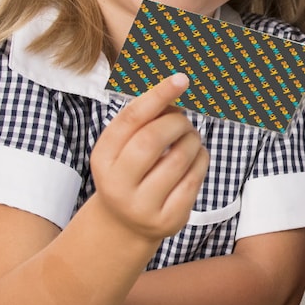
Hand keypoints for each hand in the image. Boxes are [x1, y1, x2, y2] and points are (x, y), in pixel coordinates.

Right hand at [89, 73, 208, 241]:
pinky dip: (201, 160)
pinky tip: (196, 157)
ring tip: (190, 138)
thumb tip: (175, 88)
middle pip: (153, 139)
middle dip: (177, 122)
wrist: (126, 225)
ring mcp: (143, 205)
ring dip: (193, 140)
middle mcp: (118, 183)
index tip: (181, 79)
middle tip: (184, 121)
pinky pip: (194, 180)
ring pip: (179, 159)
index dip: (158, 95)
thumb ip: (142, 122)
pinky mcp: (168, 219)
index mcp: (103, 157)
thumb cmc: (130, 174)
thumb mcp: (123, 149)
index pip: (131, 118)